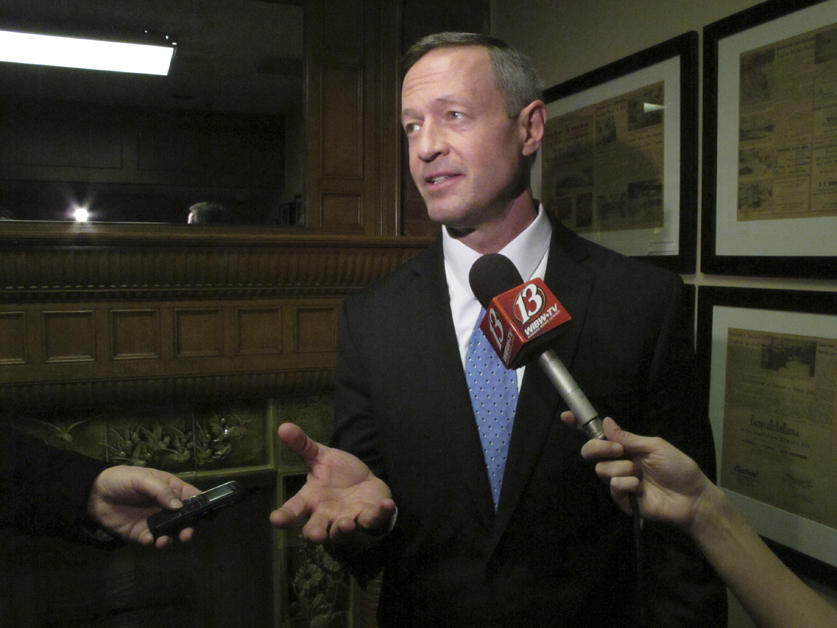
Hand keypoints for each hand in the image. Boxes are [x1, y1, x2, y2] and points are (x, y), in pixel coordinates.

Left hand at [87, 466, 201, 547]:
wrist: (93, 494)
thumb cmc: (121, 480)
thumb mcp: (142, 479)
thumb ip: (160, 491)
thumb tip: (179, 506)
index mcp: (170, 489)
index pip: (191, 496)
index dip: (200, 504)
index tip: (204, 514)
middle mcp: (165, 506)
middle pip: (184, 518)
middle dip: (188, 527)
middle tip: (185, 535)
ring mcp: (153, 520)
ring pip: (170, 532)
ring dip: (171, 538)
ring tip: (163, 541)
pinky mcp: (140, 532)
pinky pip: (151, 539)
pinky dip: (152, 542)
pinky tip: (148, 539)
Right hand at [269, 423, 394, 544]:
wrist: (364, 482)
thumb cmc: (337, 474)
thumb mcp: (320, 457)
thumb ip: (303, 446)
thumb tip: (283, 426)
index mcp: (311, 499)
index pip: (294, 510)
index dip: (284, 516)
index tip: (276, 519)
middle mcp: (326, 514)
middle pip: (316, 529)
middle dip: (315, 533)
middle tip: (316, 536)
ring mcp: (348, 518)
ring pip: (342, 531)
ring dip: (344, 529)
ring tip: (346, 524)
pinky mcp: (369, 517)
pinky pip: (374, 519)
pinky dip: (380, 514)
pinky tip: (386, 505)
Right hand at [560, 413, 714, 530]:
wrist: (692, 496)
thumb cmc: (678, 467)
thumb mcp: (654, 446)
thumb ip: (628, 437)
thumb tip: (605, 422)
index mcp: (626, 447)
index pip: (599, 435)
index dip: (581, 426)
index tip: (566, 416)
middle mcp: (619, 462)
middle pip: (591, 452)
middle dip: (598, 448)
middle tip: (617, 450)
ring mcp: (619, 481)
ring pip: (601, 469)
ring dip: (621, 468)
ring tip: (639, 474)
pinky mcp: (622, 500)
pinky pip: (613, 487)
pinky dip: (626, 484)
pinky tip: (640, 488)